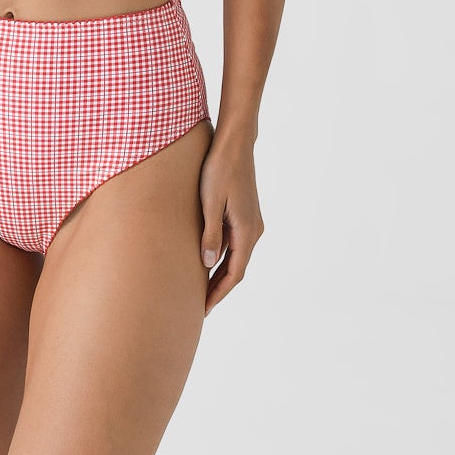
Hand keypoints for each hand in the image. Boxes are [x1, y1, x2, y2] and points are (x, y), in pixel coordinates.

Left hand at [198, 133, 263, 314]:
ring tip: (201, 291)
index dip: (219, 293)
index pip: (234, 273)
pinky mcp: (245, 215)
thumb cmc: (220, 169)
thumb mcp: (210, 202)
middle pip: (237, 269)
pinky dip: (222, 259)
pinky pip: (235, 245)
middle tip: (200, 307)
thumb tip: (207, 264)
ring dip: (220, 275)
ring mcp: (251, 223)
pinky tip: (207, 263)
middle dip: (219, 289)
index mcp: (247, 231)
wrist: (234, 144)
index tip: (204, 309)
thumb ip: (210, 234)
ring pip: (236, 258)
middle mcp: (253, 230)